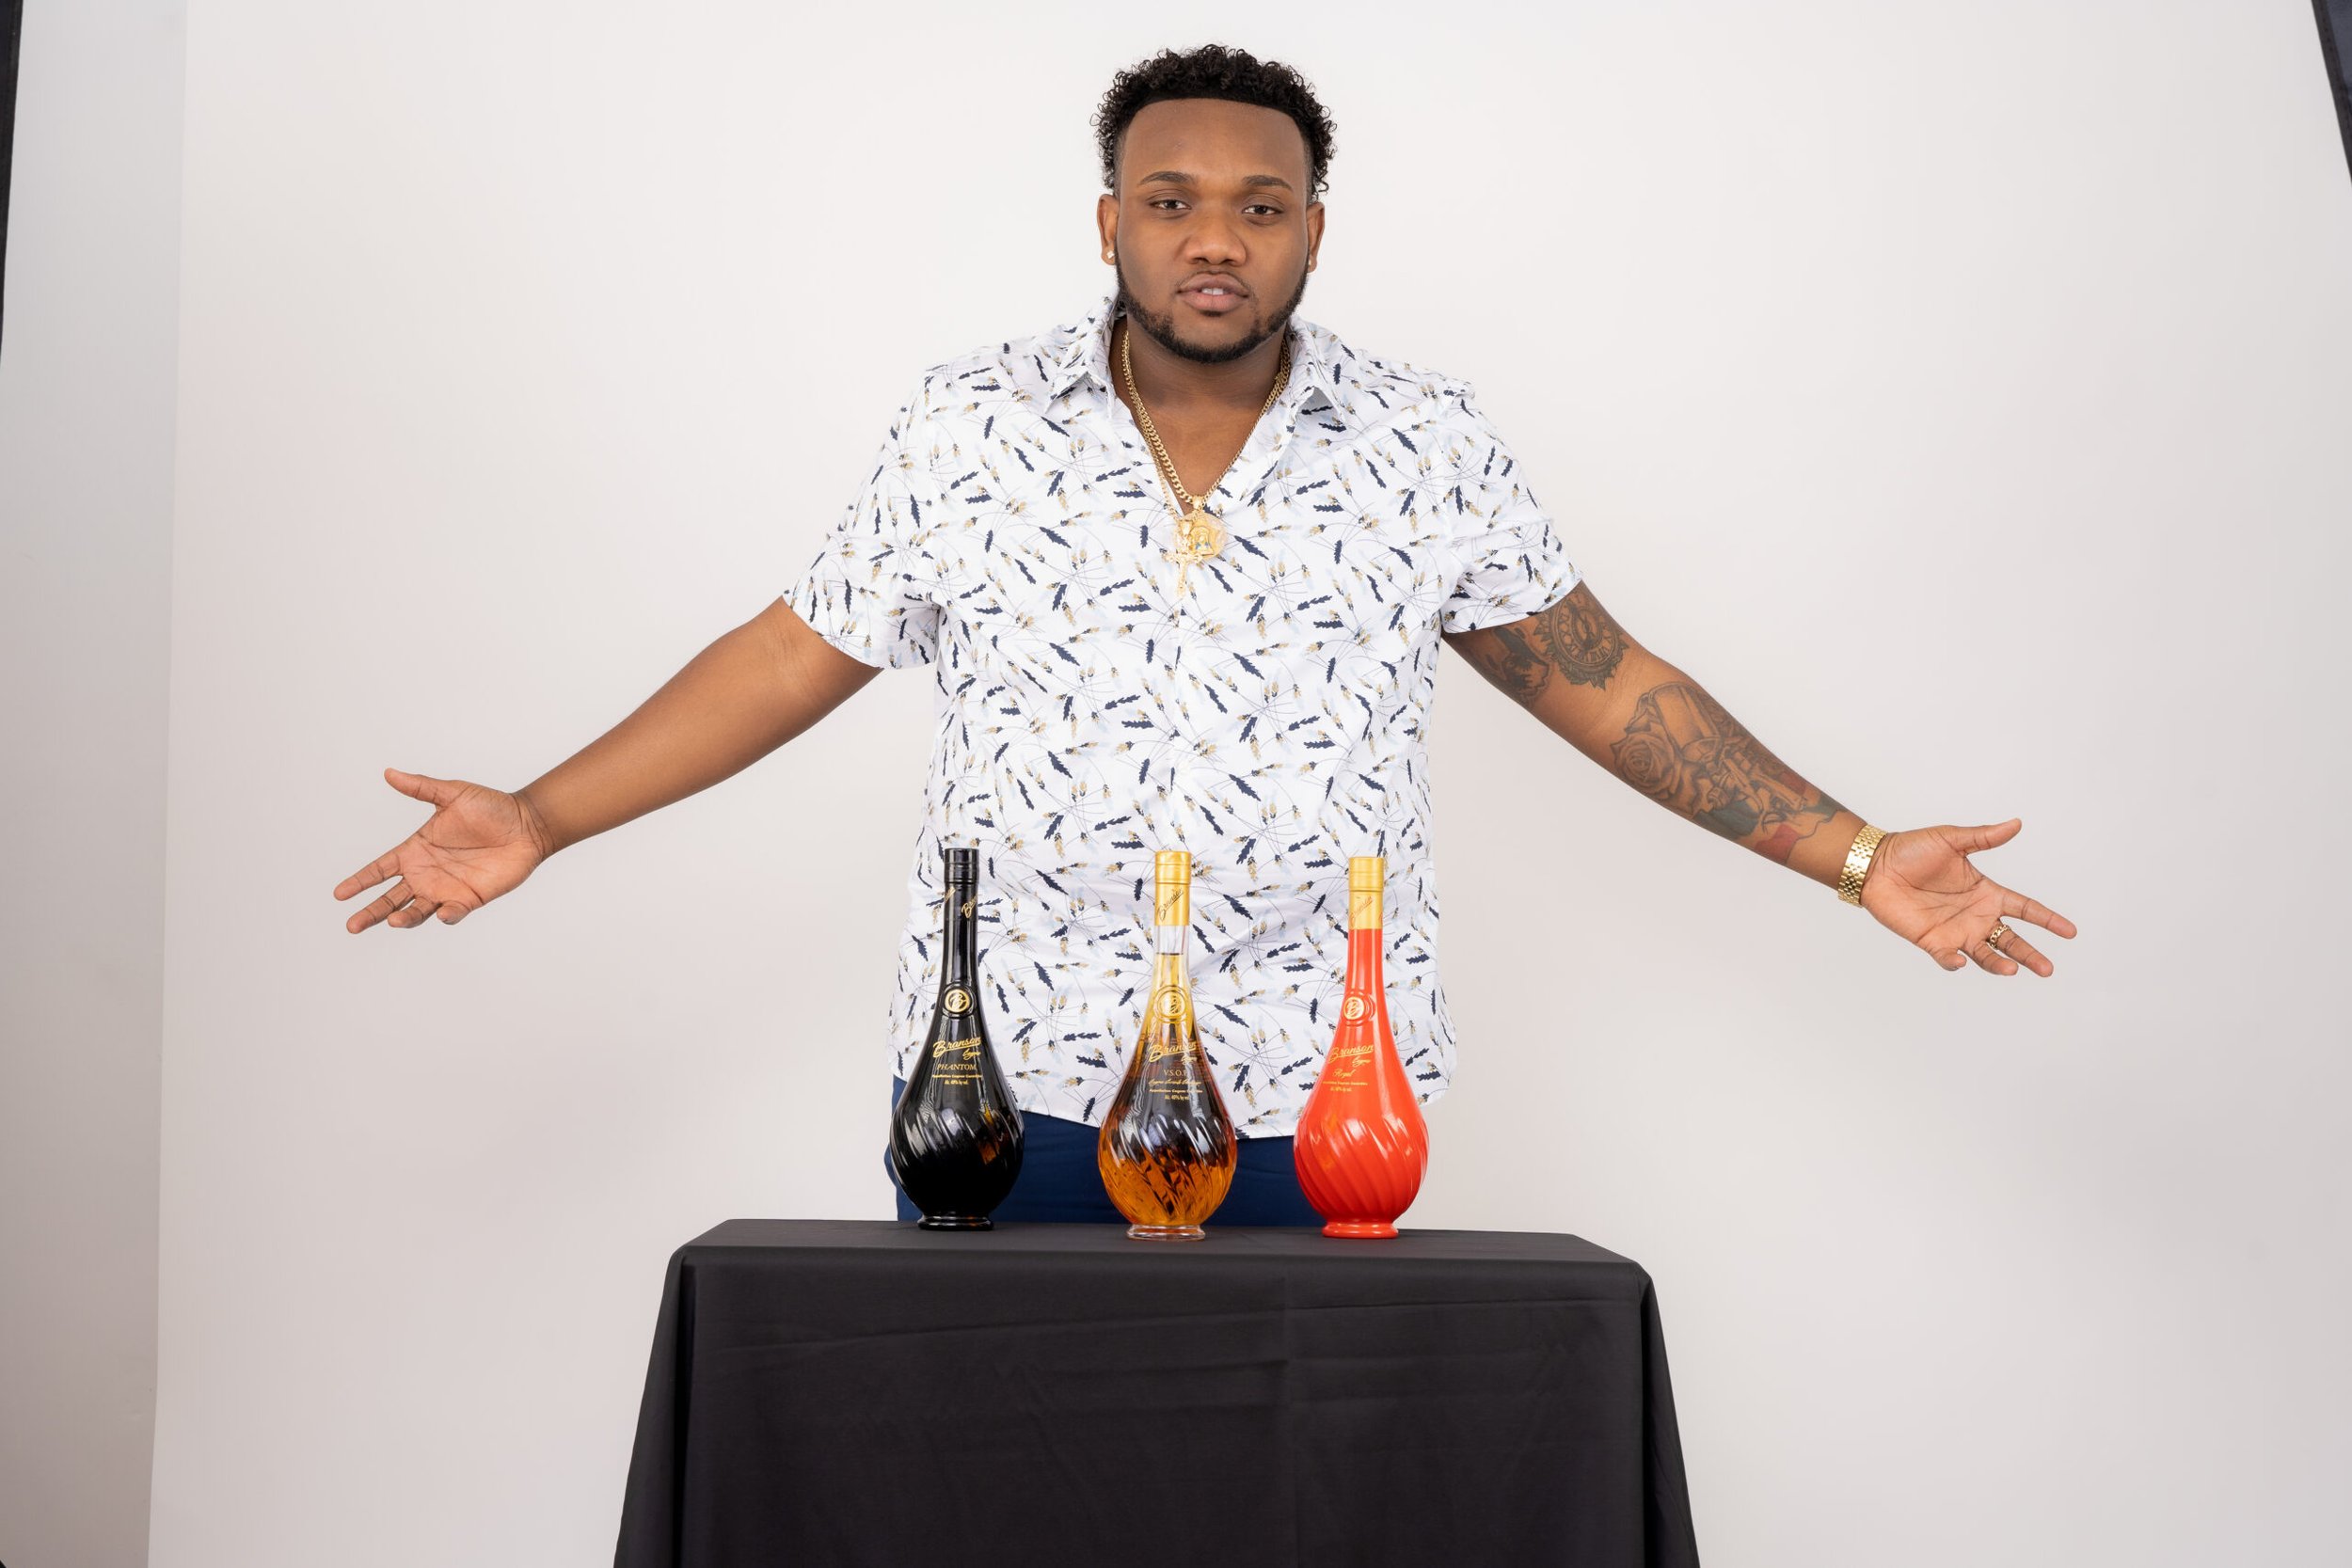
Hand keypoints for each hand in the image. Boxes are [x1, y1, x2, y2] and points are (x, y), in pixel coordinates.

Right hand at [334, 768, 552, 931]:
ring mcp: (446, 889)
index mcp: (415, 850)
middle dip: (370, 912)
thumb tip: (389, 772)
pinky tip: (441, 914)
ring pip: (416, 911)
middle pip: (390, 899)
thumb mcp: (453, 793)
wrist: (529, 824)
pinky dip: (446, 916)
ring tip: (392, 921)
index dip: (360, 881)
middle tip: (351, 926)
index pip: (379, 869)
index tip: (339, 894)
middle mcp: (426, 873)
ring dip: (404, 918)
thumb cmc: (491, 807)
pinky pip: (453, 913)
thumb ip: (421, 787)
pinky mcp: (470, 899)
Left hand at [1861, 818, 2076, 975]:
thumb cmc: (1912, 849)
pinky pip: (1948, 958)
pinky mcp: (1931, 941)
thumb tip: (2017, 823)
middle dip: (2030, 955)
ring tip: (2012, 970)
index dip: (2048, 919)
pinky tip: (1961, 961)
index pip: (2025, 908)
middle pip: (2011, 940)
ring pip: (1985, 955)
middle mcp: (1976, 915)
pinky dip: (1955, 962)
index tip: (2071, 932)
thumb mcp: (1952, 840)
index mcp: (1986, 892)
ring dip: (1999, 964)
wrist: (1875, 865)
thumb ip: (1984, 837)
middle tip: (2048, 970)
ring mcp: (1955, 931)